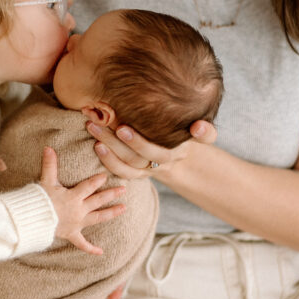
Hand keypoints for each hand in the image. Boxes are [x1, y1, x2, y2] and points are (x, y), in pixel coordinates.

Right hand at [39, 147, 124, 253]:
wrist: (33, 221)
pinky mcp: (71, 234)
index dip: (97, 180)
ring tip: (123, 209)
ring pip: (98, 218)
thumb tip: (48, 147)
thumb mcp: (45, 182)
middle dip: (111, 194)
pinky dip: (90, 248)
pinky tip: (101, 252)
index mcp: (74, 197)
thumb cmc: (39, 201)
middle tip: (123, 190)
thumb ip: (49, 165)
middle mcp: (79, 210)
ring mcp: (77, 223)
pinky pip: (82, 243)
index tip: (105, 175)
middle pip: (98, 200)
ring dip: (111, 213)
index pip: (89, 186)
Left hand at [86, 119, 216, 179]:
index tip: (122, 128)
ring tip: (92, 129)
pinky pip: (124, 172)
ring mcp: (150, 169)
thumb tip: (199, 126)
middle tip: (97, 125)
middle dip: (116, 142)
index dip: (139, 143)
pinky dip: (109, 161)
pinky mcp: (139, 171)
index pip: (159, 151)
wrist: (187, 155)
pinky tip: (96, 145)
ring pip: (128, 164)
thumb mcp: (205, 136)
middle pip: (137, 157)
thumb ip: (206, 133)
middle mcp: (163, 163)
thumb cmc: (192, 136)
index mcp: (178, 153)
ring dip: (108, 147)